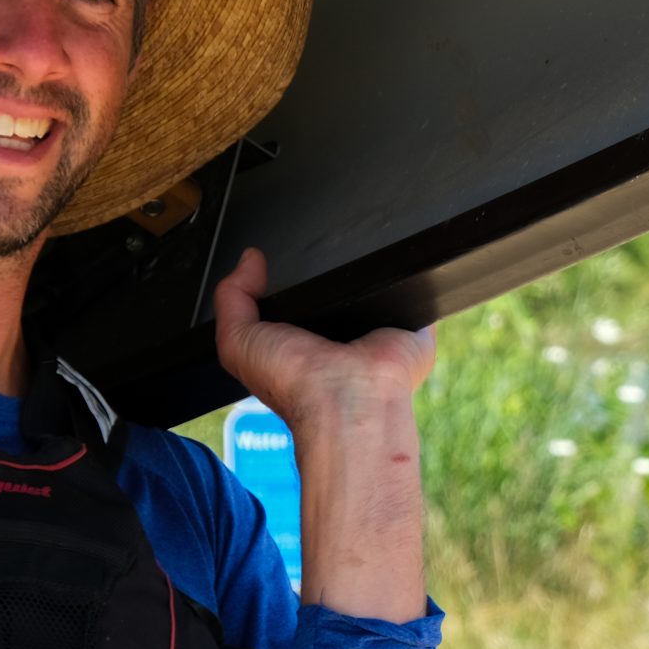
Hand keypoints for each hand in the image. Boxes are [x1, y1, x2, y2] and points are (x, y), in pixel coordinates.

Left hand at [211, 247, 435, 433]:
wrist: (349, 400)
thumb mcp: (238, 342)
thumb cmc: (295, 384)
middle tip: (317, 248)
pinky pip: (414, 286)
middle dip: (326, 263)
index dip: (288, 275)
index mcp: (306, 341)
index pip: (300, 298)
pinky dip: (404, 273)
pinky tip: (388, 270)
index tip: (280, 257)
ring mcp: (382, 330)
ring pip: (375, 279)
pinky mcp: (416, 324)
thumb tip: (250, 260)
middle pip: (336, 284)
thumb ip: (232, 299)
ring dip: (366, 264)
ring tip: (355, 252)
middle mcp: (344, 335)